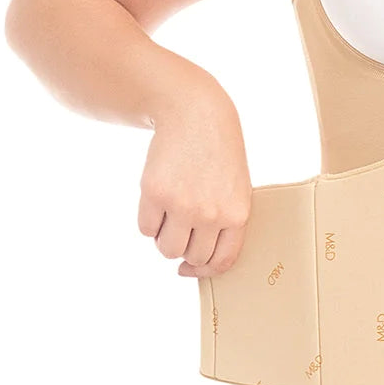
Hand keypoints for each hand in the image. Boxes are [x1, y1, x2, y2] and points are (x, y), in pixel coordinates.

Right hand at [137, 81, 252, 277]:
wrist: (197, 114)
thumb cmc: (218, 153)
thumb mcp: (235, 187)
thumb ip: (223, 222)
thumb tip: (193, 263)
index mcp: (237, 214)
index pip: (222, 261)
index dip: (204, 270)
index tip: (190, 268)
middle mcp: (211, 214)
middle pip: (191, 256)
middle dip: (183, 247)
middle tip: (182, 226)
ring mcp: (182, 205)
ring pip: (166, 248)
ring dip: (164, 237)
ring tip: (171, 212)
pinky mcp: (155, 193)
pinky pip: (146, 228)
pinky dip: (149, 220)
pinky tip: (158, 198)